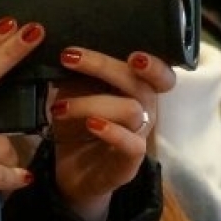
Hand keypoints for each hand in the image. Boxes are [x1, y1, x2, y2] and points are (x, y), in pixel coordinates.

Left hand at [45, 48, 175, 220]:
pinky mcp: (129, 163)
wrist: (72, 174)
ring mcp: (139, 137)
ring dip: (91, 102)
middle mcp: (145, 112)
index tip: (132, 53)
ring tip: (60, 106)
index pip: (161, 74)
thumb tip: (63, 46)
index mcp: (137, 92)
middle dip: (103, 66)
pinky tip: (91, 124)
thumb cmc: (77, 128)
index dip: (154, 63)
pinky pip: (132, 144)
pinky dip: (111, 132)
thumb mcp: (74, 95)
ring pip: (131, 110)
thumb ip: (77, 74)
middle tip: (69, 57)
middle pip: (140, 83)